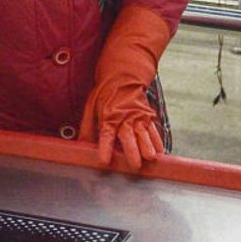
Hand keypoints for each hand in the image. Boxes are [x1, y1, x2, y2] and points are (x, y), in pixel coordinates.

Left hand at [79, 4, 171, 171]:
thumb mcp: (91, 106)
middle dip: (132, 152)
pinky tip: (160, 153)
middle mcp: (123, 117)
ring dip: (148, 147)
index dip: (104, 148)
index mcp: (107, 116)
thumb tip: (80, 146)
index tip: (104, 161)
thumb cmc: (104, 93)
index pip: (105, 135)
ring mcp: (137, 117)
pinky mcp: (147, 116)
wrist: (124, 75)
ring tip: (151, 159)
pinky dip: (157, 142)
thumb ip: (87, 127)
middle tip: (134, 166)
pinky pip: (153, 131)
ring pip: (144, 134)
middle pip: (128, 137)